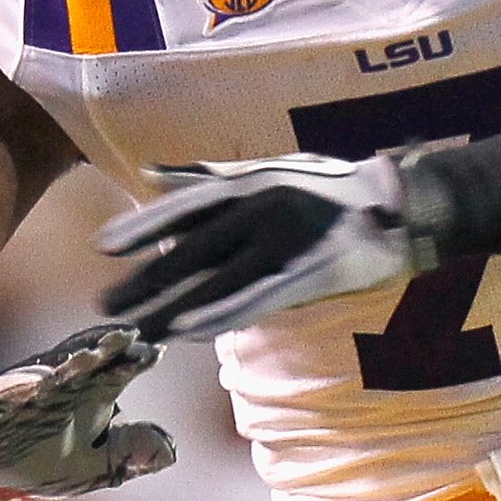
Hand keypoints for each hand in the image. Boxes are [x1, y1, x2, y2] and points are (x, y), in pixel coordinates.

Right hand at [0, 324, 174, 494]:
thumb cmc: (42, 460)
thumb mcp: (96, 466)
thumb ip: (130, 453)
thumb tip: (171, 450)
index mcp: (93, 397)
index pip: (120, 371)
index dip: (136, 361)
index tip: (155, 354)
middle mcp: (70, 386)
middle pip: (97, 360)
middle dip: (115, 350)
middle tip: (135, 341)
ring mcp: (41, 389)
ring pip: (66, 366)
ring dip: (88, 353)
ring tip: (108, 342)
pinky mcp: (13, 398)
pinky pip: (31, 384)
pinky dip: (49, 376)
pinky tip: (67, 366)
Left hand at [102, 153, 426, 341]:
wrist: (397, 207)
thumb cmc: (328, 189)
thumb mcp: (265, 169)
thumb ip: (206, 175)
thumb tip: (150, 172)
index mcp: (247, 183)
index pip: (182, 206)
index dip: (142, 226)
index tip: (104, 248)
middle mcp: (258, 208)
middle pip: (190, 250)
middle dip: (146, 280)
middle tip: (105, 304)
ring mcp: (283, 242)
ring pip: (215, 281)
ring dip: (172, 308)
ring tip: (137, 330)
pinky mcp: (307, 274)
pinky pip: (255, 299)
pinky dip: (220, 315)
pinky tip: (189, 331)